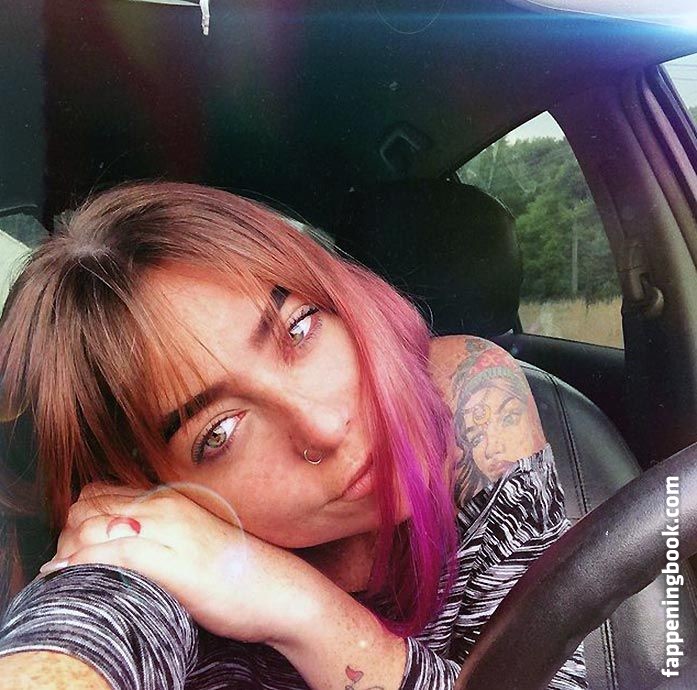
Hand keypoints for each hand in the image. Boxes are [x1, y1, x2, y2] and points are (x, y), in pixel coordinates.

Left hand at [41, 482, 324, 644]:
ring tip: (69, 575)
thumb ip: (158, 530)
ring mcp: (169, 531)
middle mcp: (165, 507)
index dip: (77, 518)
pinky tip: (77, 576)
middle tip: (68, 564)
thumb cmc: (238, 569)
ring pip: (91, 526)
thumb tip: (118, 538)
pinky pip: (112, 553)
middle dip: (66, 535)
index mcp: (170, 498)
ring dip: (68, 551)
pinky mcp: (172, 561)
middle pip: (86, 507)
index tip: (76, 547)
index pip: (97, 493)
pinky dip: (84, 563)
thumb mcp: (192, 538)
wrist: (279, 589)